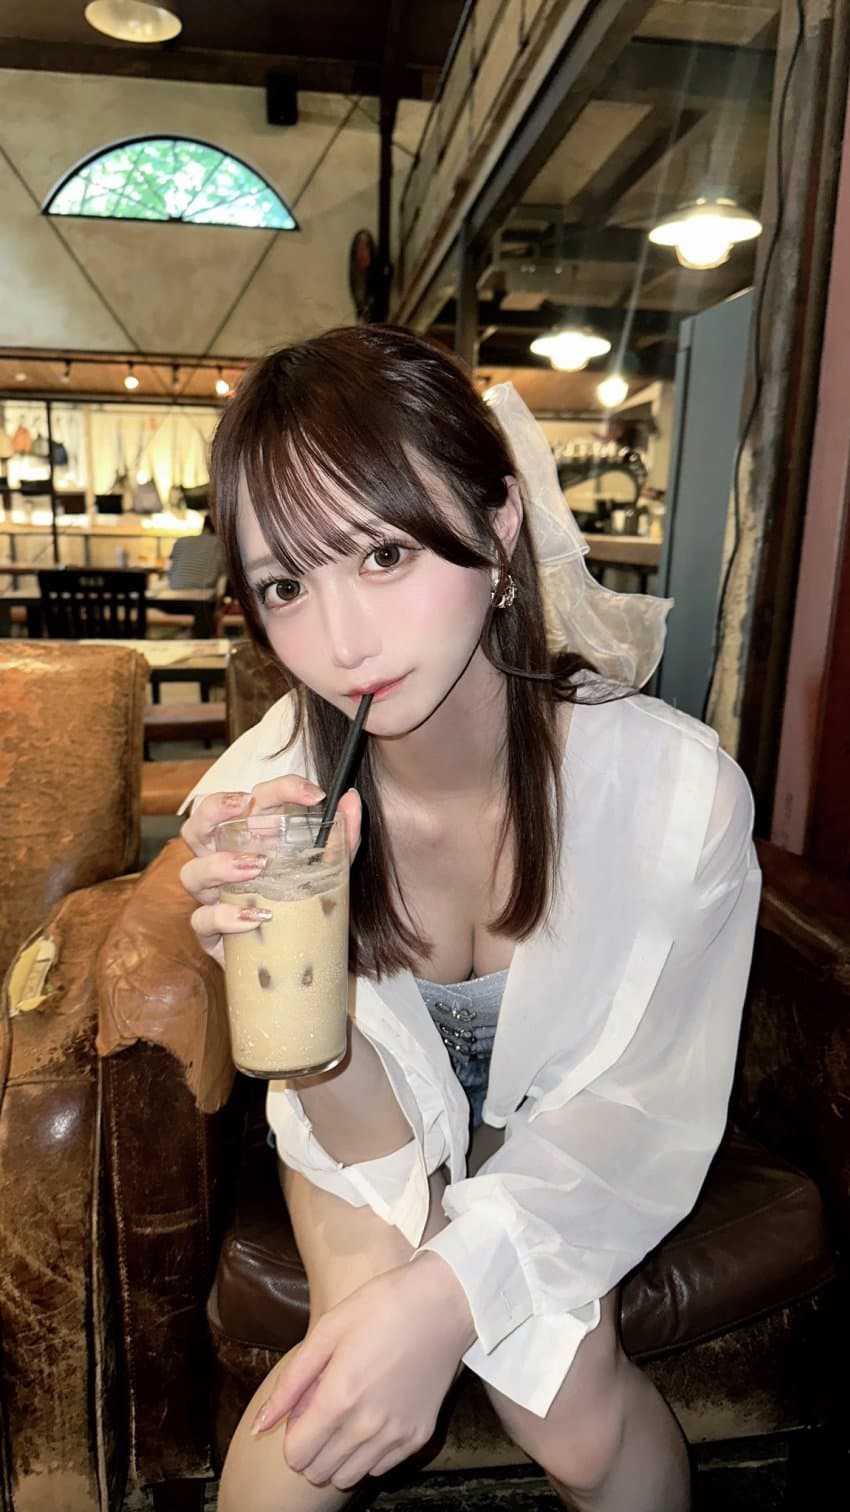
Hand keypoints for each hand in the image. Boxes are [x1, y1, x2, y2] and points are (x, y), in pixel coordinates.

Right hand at [179, 779, 361, 963]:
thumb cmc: (303, 908)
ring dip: (220, 865)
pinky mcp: (210, 934)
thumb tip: (352, 799)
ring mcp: (212, 899)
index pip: (249, 803)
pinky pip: (202, 921)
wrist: (299, 963)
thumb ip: (342, 837)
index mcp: (249, 842)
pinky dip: (225, 916)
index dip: (277, 789)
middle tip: (245, 806)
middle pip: (198, 826)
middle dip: (214, 808)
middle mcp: (224, 864)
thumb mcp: (329, 871)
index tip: (315, 795)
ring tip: (255, 868)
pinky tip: (255, 917)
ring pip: (191, 872)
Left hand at [251, 1254, 475, 1488]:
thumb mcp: (328, 1330)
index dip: (291, 1435)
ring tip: (348, 1415)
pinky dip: (368, 1453)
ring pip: (348, 1477)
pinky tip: (374, 1418)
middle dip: (311, 1447)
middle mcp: (368, 1426)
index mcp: (340, 1397)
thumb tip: (259, 1425)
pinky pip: (380, 1468)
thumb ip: (291, 1383)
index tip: (304, 1409)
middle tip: (324, 1410)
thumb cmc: (381, 1306)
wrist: (443, 1302)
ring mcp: (396, 1435)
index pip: (296, 1455)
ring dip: (338, 1455)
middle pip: (318, 1471)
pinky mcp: (419, 1436)